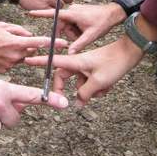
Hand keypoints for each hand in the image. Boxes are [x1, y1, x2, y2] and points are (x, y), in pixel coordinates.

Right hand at [0, 22, 67, 72]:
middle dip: (28, 46)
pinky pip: (13, 64)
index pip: (38, 43)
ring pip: (22, 58)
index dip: (52, 43)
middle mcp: (14, 56)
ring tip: (2, 46)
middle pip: (31, 52)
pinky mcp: (3, 71)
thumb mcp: (4, 25)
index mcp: (15, 43)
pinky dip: (10, 59)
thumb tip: (31, 36)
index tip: (63, 44)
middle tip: (15, 40)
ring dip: (18, 53)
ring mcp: (8, 66)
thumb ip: (21, 31)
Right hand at [25, 35, 143, 105]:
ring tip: (104, 89)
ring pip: (80, 82)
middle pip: (65, 76)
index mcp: (75, 61)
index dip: (39, 62)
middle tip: (74, 101)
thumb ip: (84, 94)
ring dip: (89, 90)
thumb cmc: (113, 63)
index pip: (53, 61)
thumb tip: (77, 102)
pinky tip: (108, 87)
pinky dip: (97, 87)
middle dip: (70, 89)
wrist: (129, 53)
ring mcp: (86, 66)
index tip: (27, 60)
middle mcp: (78, 63)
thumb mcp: (98, 82)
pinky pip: (90, 82)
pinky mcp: (94, 69)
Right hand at [29, 2, 126, 52]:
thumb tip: (69, 53)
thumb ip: (78, 44)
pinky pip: (71, 23)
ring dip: (72, 33)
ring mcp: (75, 11)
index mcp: (72, 14)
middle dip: (67, 34)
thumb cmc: (103, 22)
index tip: (31, 13)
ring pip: (67, 26)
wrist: (113, 13)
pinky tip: (85, 31)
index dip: (41, 14)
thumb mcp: (91, 36)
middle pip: (61, 25)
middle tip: (78, 39)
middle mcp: (72, 10)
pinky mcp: (78, 13)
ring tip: (84, 35)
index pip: (53, 14)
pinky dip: (76, 30)